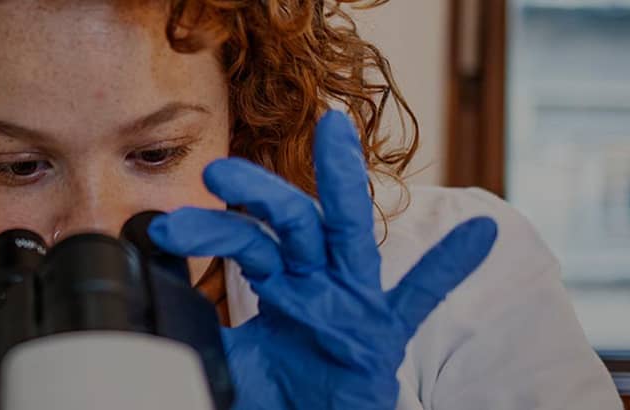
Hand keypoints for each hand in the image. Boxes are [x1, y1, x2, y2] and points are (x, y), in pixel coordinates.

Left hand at [147, 111, 498, 408]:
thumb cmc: (281, 392)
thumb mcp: (231, 361)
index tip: (164, 227)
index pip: (244, 242)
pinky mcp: (386, 333)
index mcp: (280, 282)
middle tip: (218, 171)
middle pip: (290, 222)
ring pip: (348, 234)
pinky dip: (450, 267)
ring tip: (335, 131)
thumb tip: (149, 323)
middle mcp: (317, 280)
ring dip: (342, 181)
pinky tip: (480, 233)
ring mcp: (355, 301)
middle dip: (258, 193)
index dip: (207, 230)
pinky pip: (420, 298)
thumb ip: (200, 336)